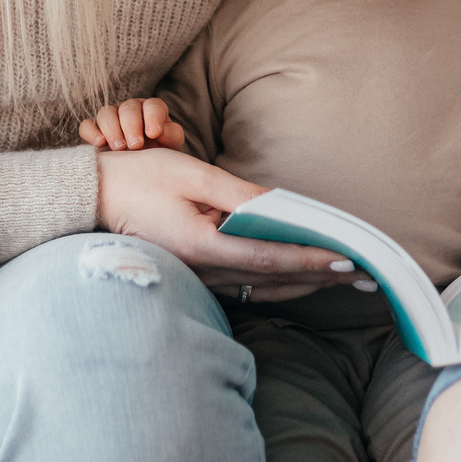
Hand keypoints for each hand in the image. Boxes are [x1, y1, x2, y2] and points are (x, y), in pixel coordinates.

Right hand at [79, 97, 182, 150]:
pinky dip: (91, 132)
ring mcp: (111, 118)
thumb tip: (160, 131)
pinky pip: (87, 125)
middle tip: (135, 145)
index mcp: (153, 110)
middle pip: (128, 108)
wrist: (142, 173)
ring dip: (112, 129)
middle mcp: (131, 110)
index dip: (153, 117)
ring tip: (118, 148)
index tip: (153, 134)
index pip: (153, 105)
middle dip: (131, 125)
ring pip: (106, 113)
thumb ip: (171, 135)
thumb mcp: (172, 147)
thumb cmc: (160, 157)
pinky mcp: (94, 131)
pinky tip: (99, 143)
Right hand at [95, 148, 350, 302]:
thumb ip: (239, 194)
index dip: (313, 260)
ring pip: (266, 287)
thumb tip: (281, 205)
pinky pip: (250, 285)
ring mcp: (201, 279)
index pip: (272, 259)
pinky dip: (283, 281)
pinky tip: (306, 276)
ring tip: (349, 276)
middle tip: (370, 272)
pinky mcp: (199, 276)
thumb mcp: (190, 174)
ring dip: (309, 282)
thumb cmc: (138, 178)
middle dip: (325, 276)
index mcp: (203, 247)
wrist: (90, 200)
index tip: (351, 258)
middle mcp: (204, 272)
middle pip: (276, 280)